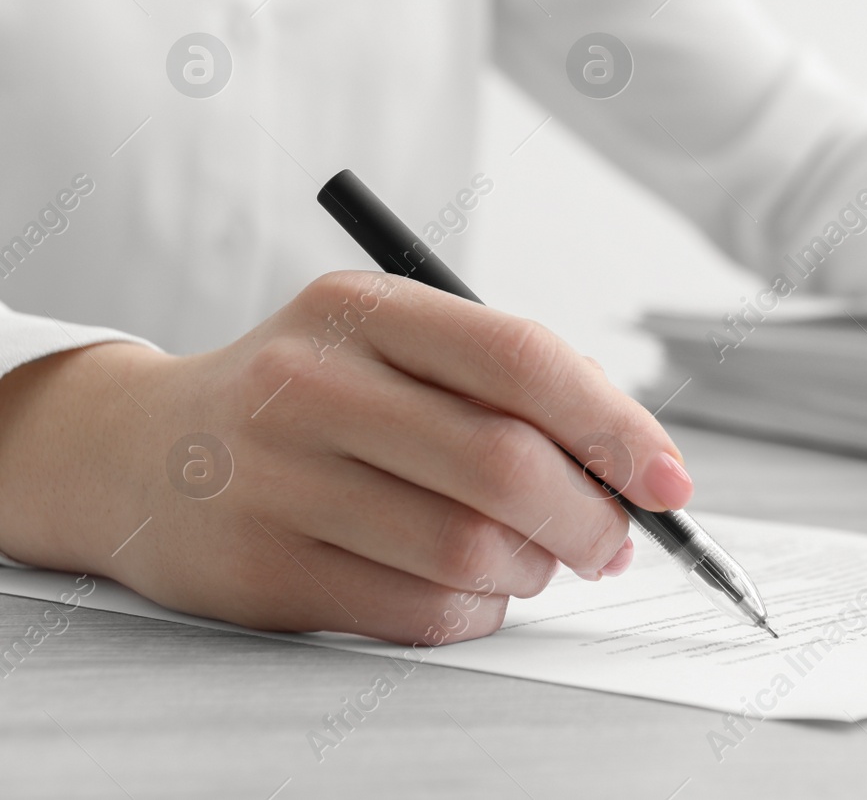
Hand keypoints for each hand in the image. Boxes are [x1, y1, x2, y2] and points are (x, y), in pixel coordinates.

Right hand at [0, 272, 693, 645]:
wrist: (140, 451)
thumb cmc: (308, 398)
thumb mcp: (389, 346)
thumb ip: (505, 384)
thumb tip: (635, 463)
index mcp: (363, 308)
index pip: (521, 358)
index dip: (614, 424)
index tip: (670, 481)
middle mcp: (311, 383)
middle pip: (503, 464)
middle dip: (589, 518)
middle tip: (612, 542)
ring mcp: (275, 479)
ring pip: (467, 549)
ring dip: (531, 569)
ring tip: (530, 560)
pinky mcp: (258, 569)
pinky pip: (417, 613)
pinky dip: (474, 614)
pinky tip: (469, 593)